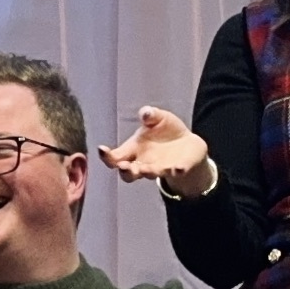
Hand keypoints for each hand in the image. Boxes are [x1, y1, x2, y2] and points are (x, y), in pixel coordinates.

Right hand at [97, 106, 215, 193]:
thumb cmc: (165, 130)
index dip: (106, 155)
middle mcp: (142, 163)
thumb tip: (145, 113)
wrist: (188, 143)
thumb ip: (150, 115)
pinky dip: (176, 171)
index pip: (115, 158)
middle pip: (128, 174)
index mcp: (133, 150)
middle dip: (125, 171)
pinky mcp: (177, 170)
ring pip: (150, 175)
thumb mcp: (157, 118)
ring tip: (146, 169)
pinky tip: (178, 168)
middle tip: (124, 166)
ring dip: (148, 172)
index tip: (102, 149)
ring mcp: (159, 168)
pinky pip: (175, 173)